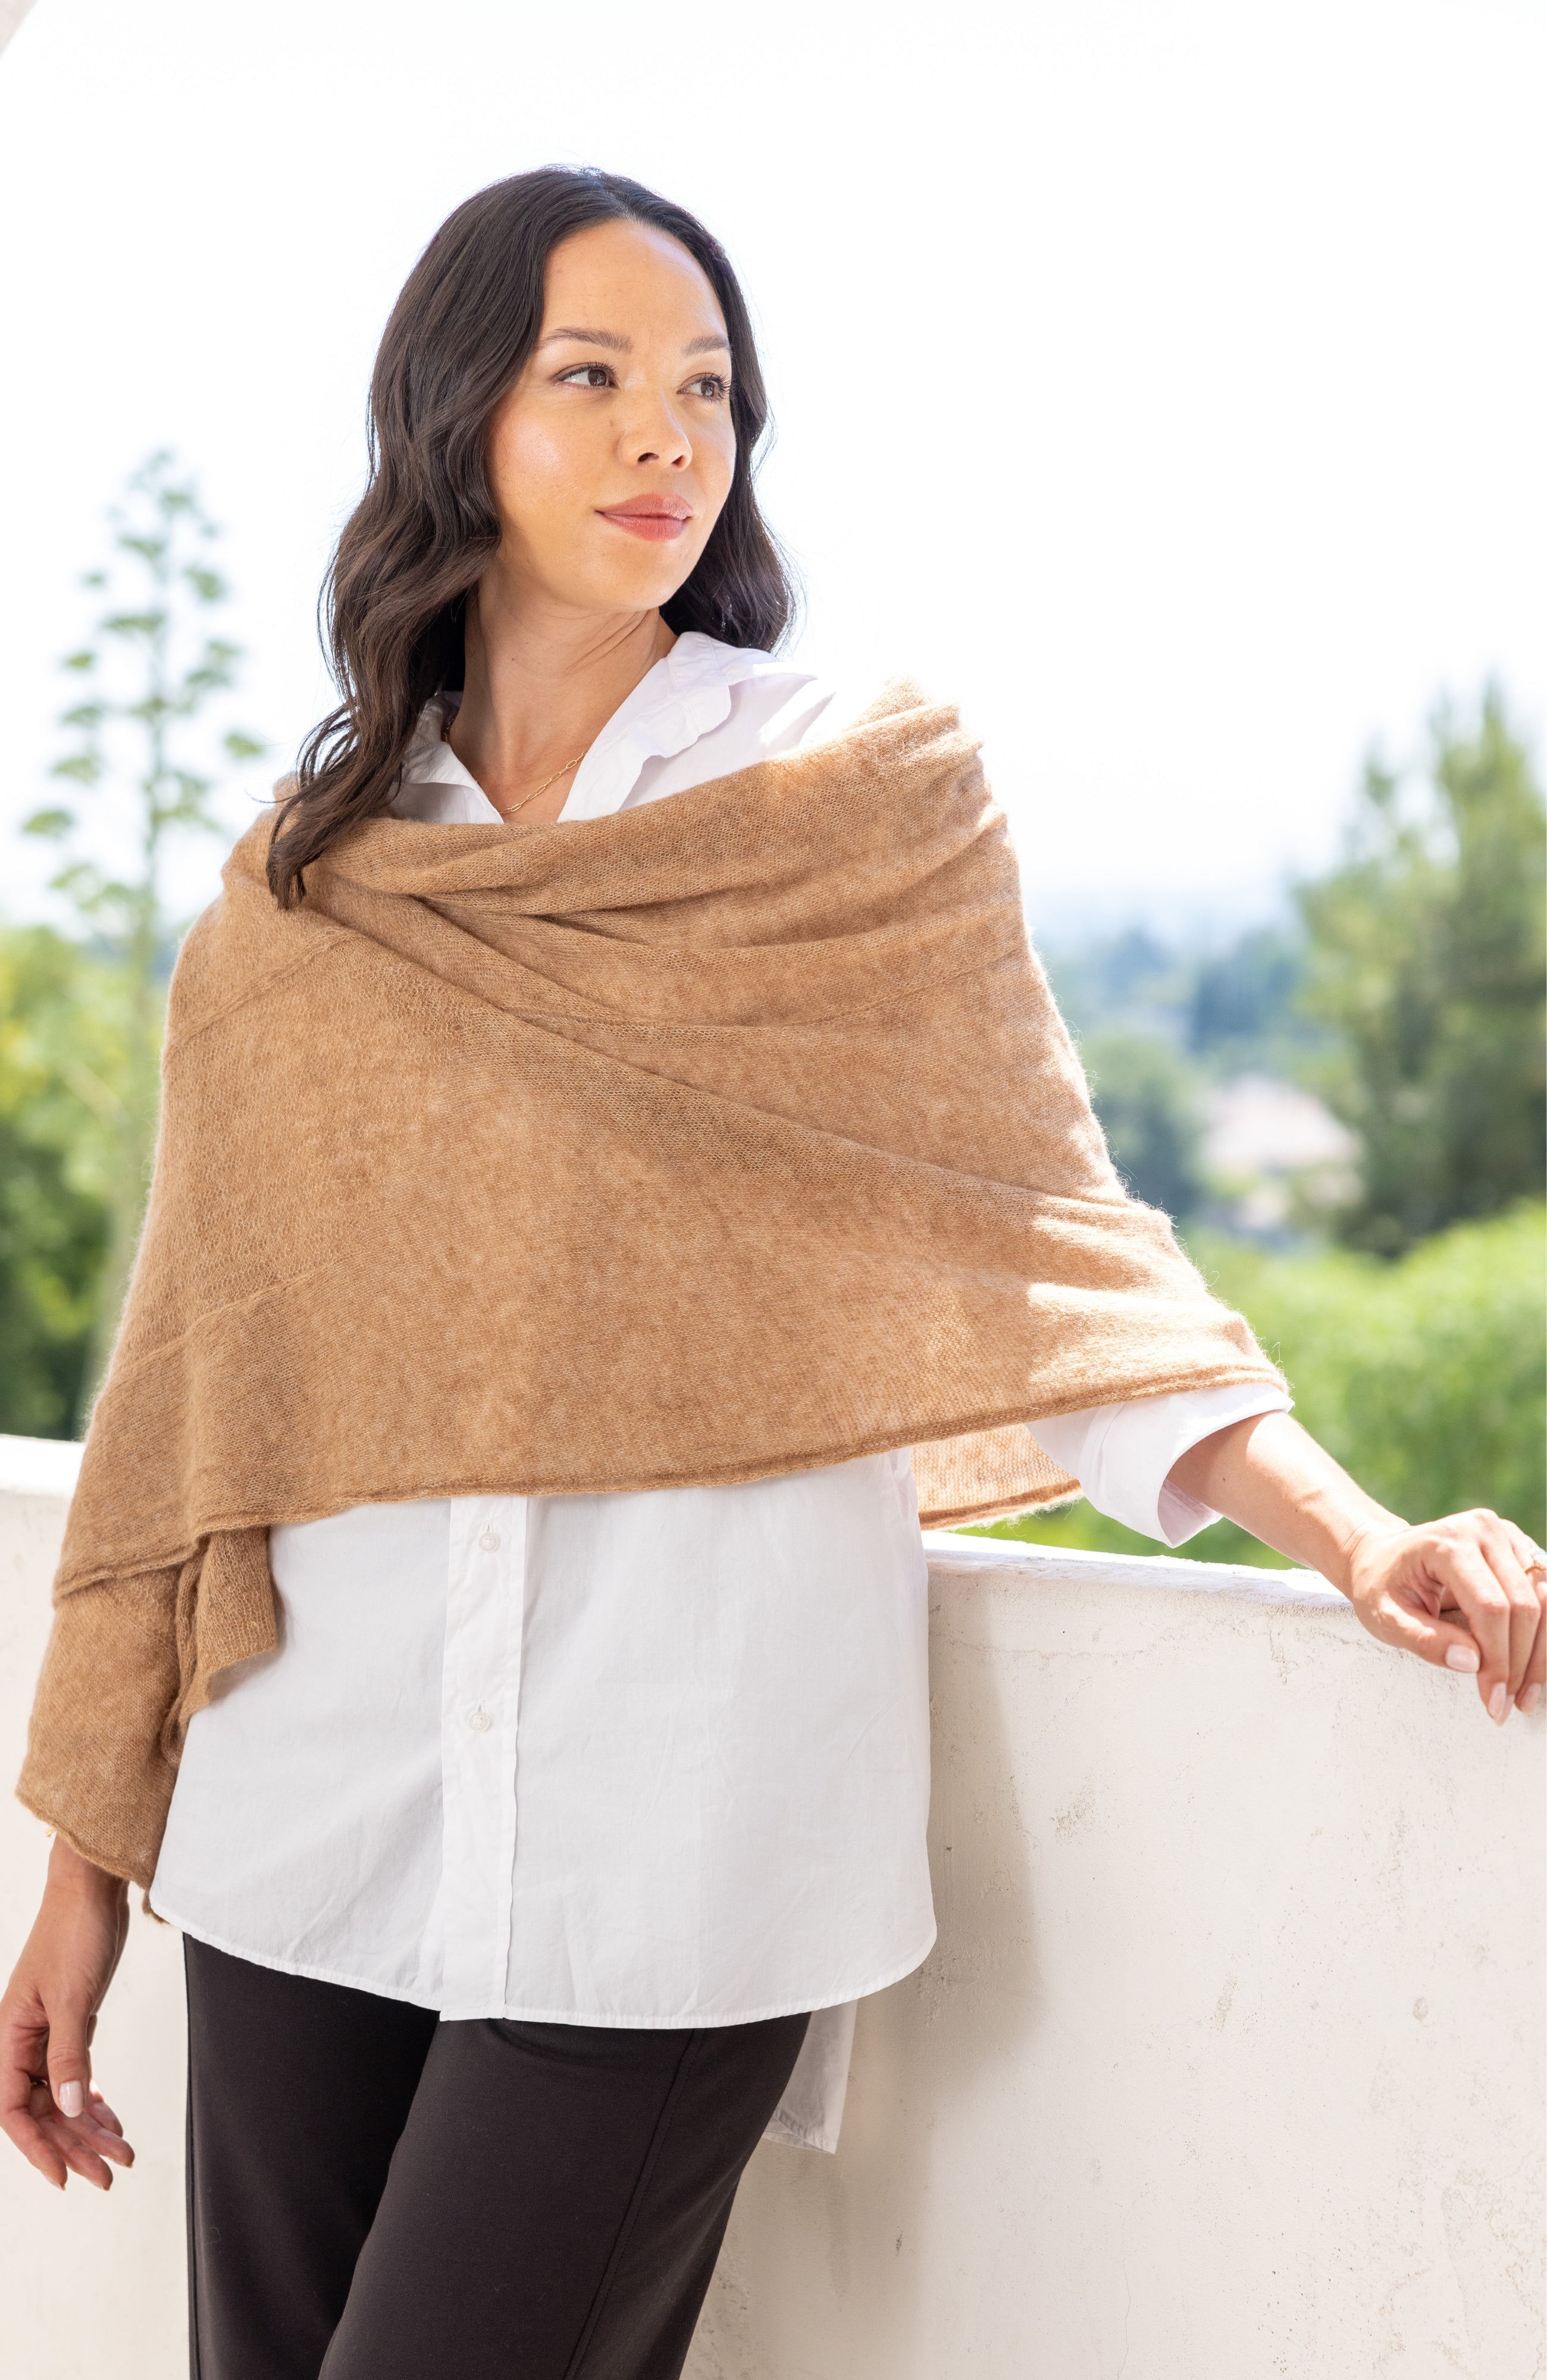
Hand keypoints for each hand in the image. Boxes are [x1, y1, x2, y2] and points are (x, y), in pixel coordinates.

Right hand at [0, 1837, 135, 2189]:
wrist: (92, 1890)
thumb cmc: (74, 1933)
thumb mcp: (73, 1998)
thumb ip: (70, 2055)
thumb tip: (73, 2110)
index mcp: (8, 2037)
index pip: (14, 2109)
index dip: (37, 2147)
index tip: (64, 2177)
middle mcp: (22, 2041)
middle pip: (43, 2110)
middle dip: (73, 2145)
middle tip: (109, 2174)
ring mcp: (47, 2034)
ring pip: (64, 2096)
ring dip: (90, 2126)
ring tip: (123, 2153)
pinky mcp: (71, 2023)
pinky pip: (77, 2074)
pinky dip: (95, 2099)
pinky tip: (113, 2121)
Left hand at [1341, 1509, 1544, 1726]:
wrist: (1382, 1555)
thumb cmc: (1380, 1586)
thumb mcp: (1384, 1617)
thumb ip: (1424, 1640)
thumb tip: (1472, 1663)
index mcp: (1447, 1543)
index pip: (1490, 1607)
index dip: (1498, 1660)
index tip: (1493, 1701)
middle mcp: (1483, 1531)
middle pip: (1524, 1605)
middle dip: (1520, 1663)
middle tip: (1506, 1705)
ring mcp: (1507, 1536)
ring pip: (1546, 1601)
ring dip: (1540, 1654)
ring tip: (1522, 1696)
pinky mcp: (1520, 1549)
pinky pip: (1546, 1595)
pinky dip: (1543, 1636)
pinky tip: (1530, 1669)